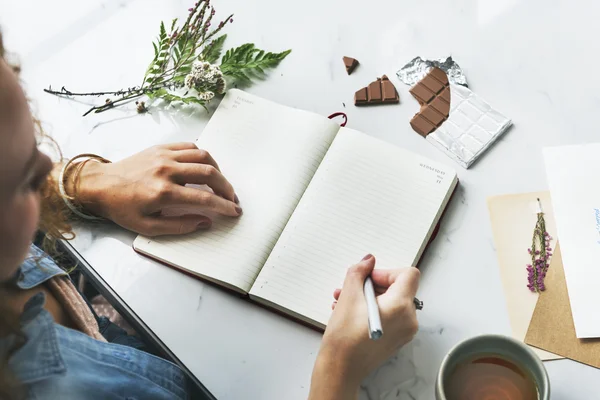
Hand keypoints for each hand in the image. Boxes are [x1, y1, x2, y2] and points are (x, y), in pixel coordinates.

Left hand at [74, 143, 241, 235]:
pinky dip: (202, 156)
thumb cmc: (121, 208)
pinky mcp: (160, 148)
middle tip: (231, 198)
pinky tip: (205, 167)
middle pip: (209, 173)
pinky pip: (189, 147)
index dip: (223, 206)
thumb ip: (179, 226)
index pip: (204, 198)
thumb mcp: (147, 227)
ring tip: (220, 183)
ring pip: (203, 156)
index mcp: (163, 193)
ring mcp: (164, 156)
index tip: (234, 211)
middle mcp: (166, 171)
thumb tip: (205, 222)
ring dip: (218, 170)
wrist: (99, 184)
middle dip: (226, 187)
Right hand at [308, 255, 419, 399]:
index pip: (408, 274)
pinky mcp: (396, 339)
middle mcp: (408, 319)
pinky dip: (373, 309)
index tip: (369, 278)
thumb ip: (359, 272)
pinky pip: (390, 315)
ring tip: (344, 300)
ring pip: (391, 302)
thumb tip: (368, 261)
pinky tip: (351, 312)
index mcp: (401, 306)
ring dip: (369, 297)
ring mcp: (404, 331)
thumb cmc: (345, 339)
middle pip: (399, 288)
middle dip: (373, 285)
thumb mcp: (349, 296)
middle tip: (352, 288)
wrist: (340, 369)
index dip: (387, 272)